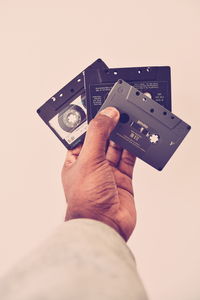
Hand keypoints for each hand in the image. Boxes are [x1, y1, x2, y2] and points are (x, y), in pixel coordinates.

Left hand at [61, 107, 136, 240]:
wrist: (104, 225)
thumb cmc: (86, 199)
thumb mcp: (89, 159)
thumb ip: (98, 134)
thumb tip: (107, 114)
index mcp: (75, 160)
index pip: (83, 136)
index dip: (92, 122)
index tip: (101, 109)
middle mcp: (92, 166)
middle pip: (102, 140)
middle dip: (110, 126)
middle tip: (119, 111)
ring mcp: (108, 172)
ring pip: (117, 148)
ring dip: (123, 135)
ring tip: (129, 120)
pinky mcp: (123, 179)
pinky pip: (129, 159)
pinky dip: (133, 148)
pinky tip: (136, 137)